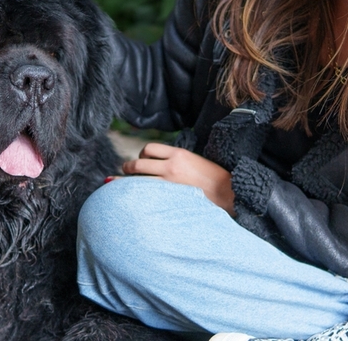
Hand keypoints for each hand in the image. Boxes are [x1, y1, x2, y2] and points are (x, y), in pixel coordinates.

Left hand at [120, 143, 235, 215]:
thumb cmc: (213, 178)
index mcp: (178, 154)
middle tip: (124, 171)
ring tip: (121, 186)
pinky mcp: (169, 198)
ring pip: (138, 181)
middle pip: (138, 164)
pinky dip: (136, 195)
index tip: (140, 160)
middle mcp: (170, 166)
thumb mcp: (194, 160)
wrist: (227, 192)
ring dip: (126, 183)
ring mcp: (168, 183)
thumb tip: (158, 165)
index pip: (149, 149)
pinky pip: (146, 195)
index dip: (141, 154)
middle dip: (128, 167)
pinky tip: (130, 199)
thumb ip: (176, 161)